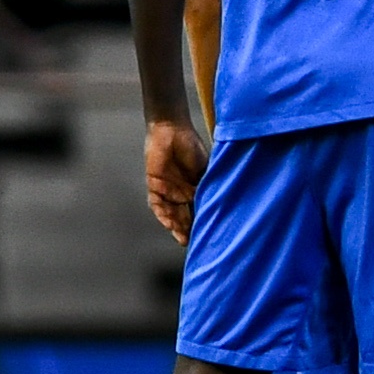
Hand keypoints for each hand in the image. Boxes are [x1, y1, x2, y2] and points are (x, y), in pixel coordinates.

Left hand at [143, 118, 202, 243]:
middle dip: (187, 230)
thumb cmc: (190, 145)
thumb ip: (207, 185)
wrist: (171, 129)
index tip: (209, 235)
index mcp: (194, 189)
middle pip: (183, 216)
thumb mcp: (204, 168)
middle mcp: (180, 193)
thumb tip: (218, 203)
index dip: (201, 222)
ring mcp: (167, 190)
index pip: (197, 210)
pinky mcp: (154, 185)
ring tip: (183, 238)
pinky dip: (162, 214)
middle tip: (194, 243)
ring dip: (176, 226)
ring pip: (171, 214)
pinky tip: (169, 224)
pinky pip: (157, 204)